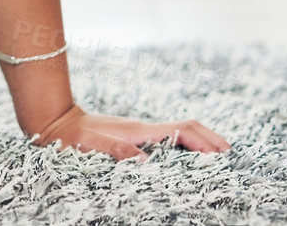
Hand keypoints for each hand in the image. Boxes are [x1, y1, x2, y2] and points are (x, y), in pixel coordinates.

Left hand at [30, 103, 228, 161]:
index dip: (203, 140)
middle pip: (187, 129)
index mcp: (140, 131)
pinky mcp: (134, 139)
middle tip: (230, 155)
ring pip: (179, 134)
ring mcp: (140, 133)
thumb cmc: (73, 137)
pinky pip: (167, 141)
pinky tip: (188, 158)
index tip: (221, 153)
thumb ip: (116, 151)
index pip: (181, 130)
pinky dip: (184, 146)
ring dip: (200, 142)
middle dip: (210, 139)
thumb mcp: (92, 145)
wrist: (56, 124)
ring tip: (219, 157)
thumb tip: (144, 162)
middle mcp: (144, 130)